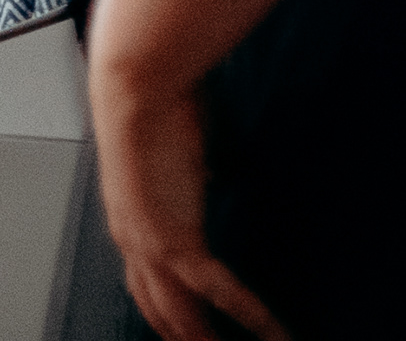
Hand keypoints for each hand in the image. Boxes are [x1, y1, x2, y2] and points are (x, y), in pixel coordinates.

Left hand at [93, 68, 288, 340]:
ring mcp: (149, 244)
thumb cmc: (155, 100)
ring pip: (181, 315)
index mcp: (131, 217)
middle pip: (159, 310)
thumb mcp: (174, 146)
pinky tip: (274, 331)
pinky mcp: (175, 240)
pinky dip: (251, 315)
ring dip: (209, 339)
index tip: (191, 324)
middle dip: (186, 337)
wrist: (136, 88)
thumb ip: (189, 170)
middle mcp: (132, 239)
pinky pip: (218, 291)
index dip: (169, 307)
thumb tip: (206, 173)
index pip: (147, 280)